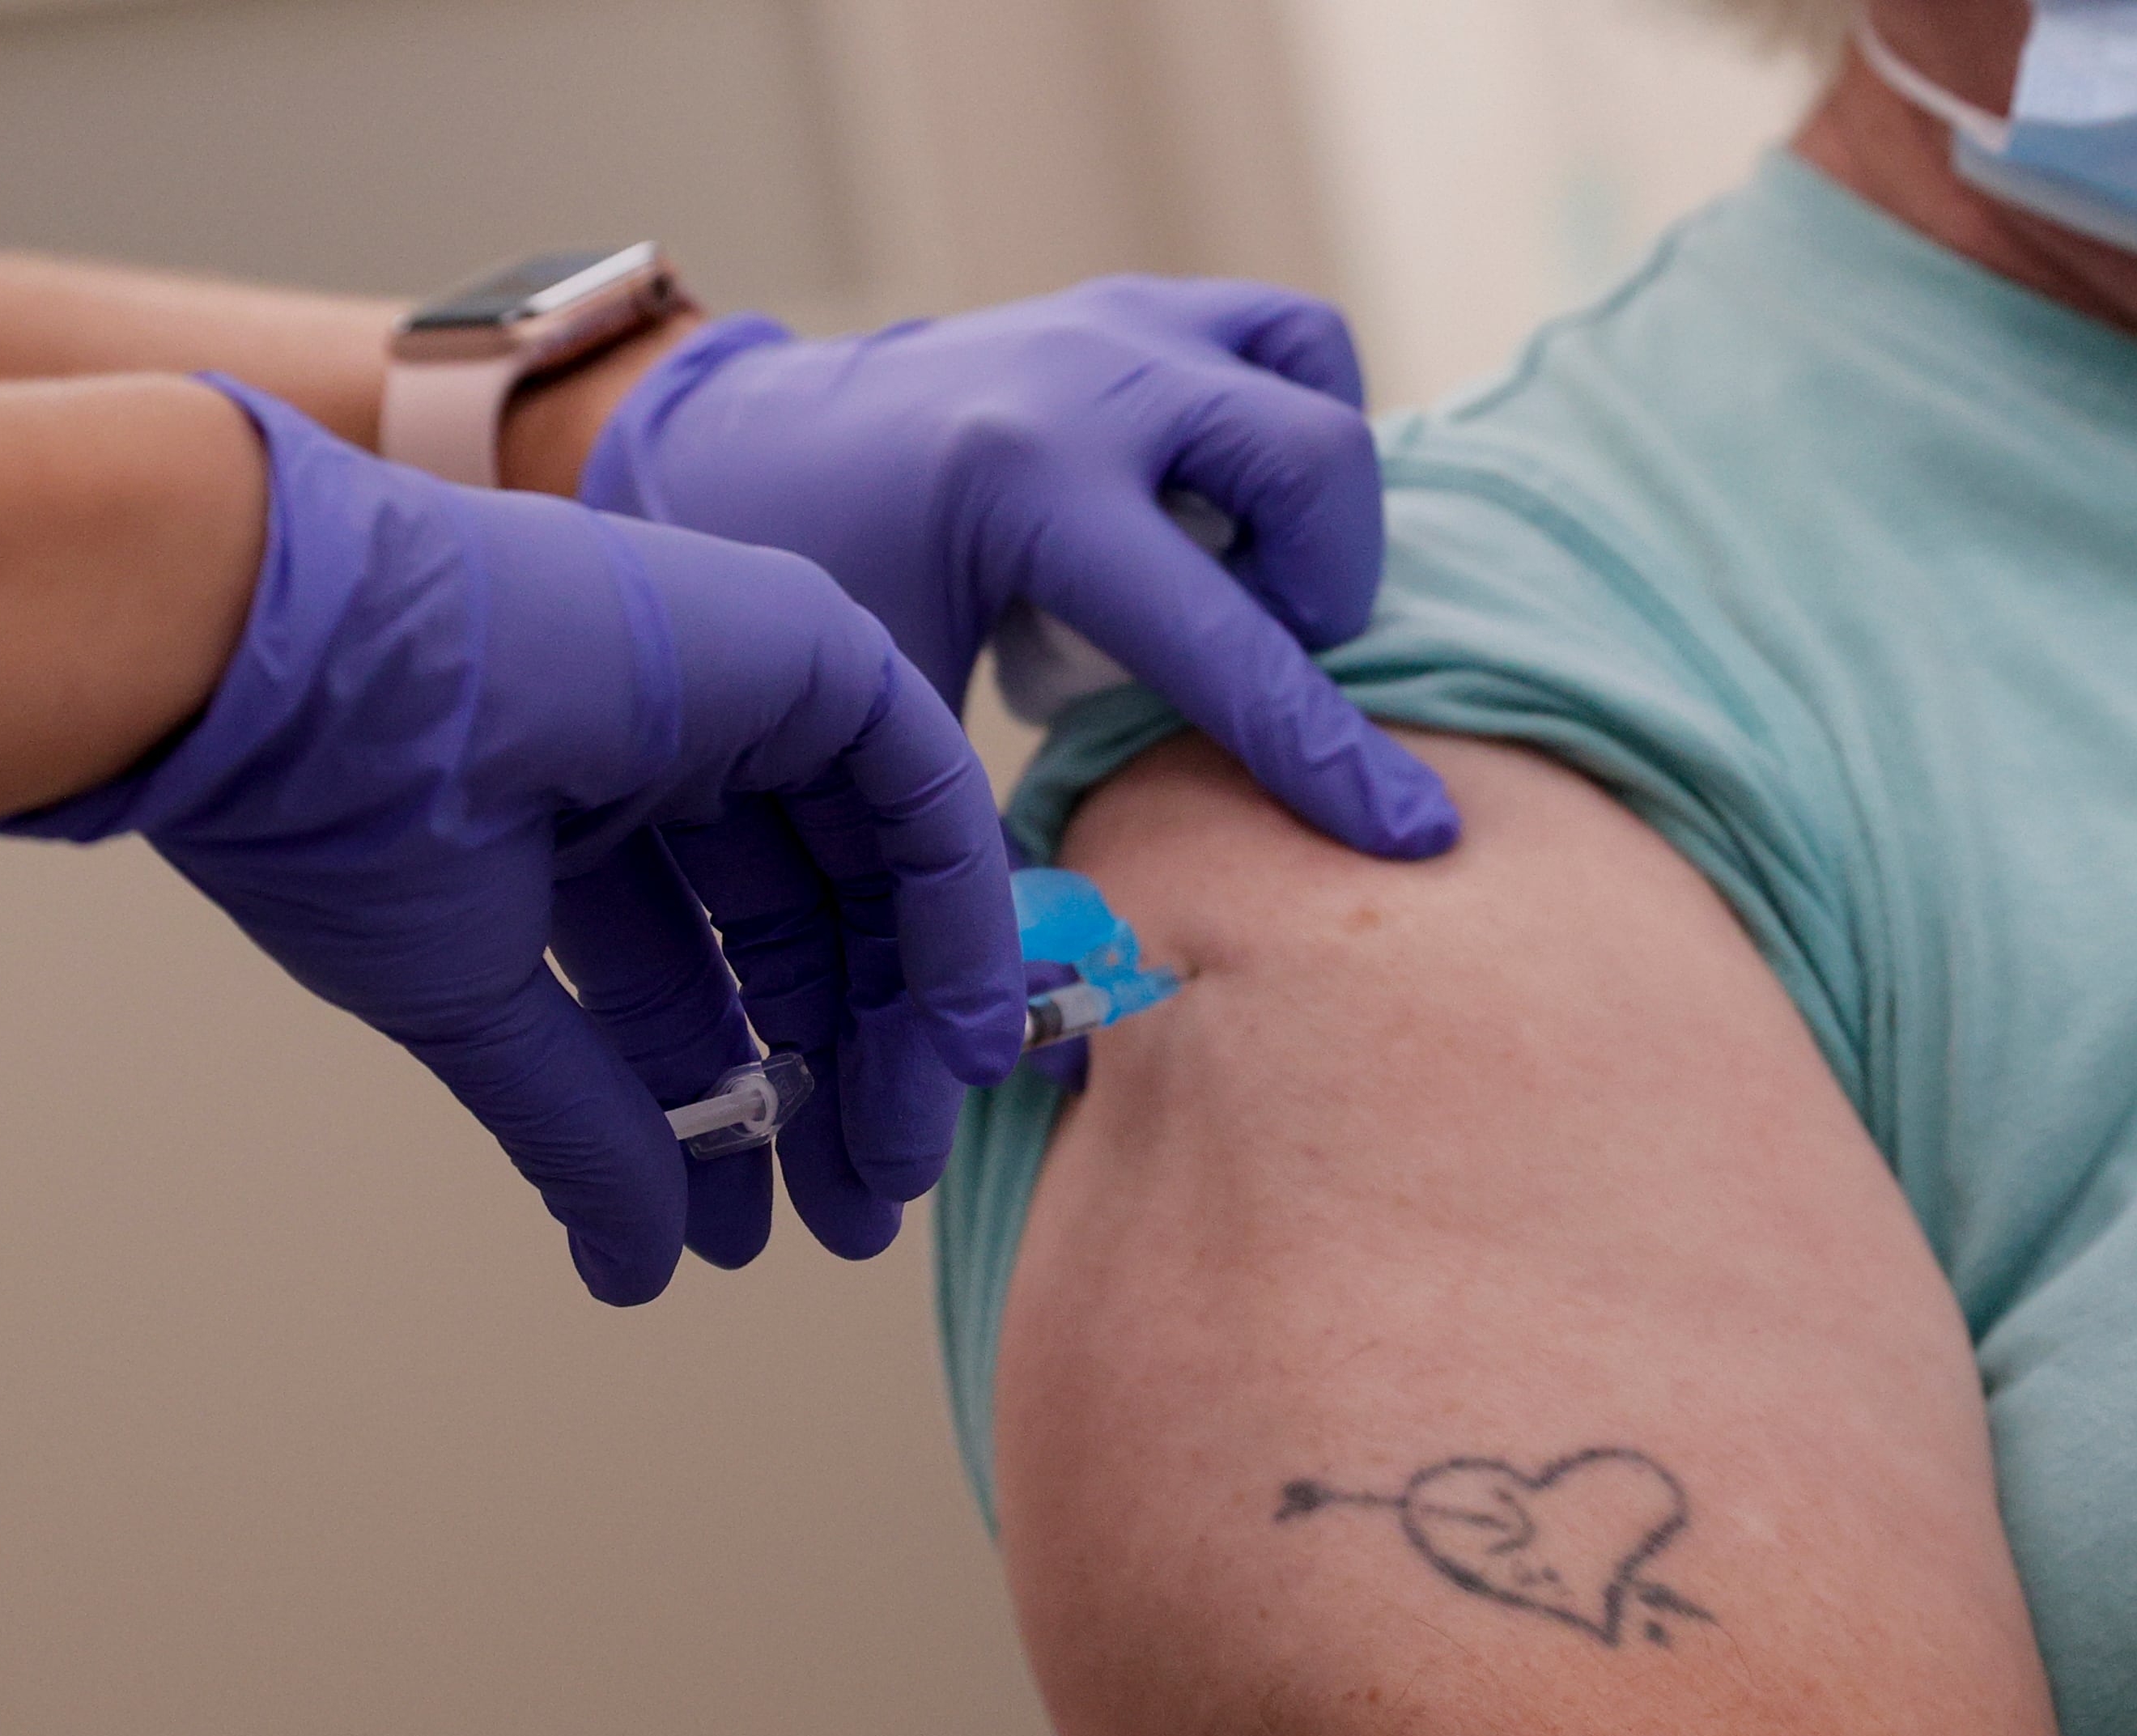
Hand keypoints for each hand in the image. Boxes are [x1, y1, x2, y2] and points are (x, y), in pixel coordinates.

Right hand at [0, 377, 1021, 1304]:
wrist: (290, 665)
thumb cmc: (339, 816)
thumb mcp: (478, 1009)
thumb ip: (581, 1129)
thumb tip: (633, 1273)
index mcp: (567, 819)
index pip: (689, 982)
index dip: (729, 1106)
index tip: (748, 1234)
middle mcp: (664, 752)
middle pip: (790, 939)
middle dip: (826, 1084)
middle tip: (850, 1220)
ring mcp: (734, 690)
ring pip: (864, 873)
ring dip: (894, 1025)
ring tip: (892, 1166)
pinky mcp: (798, 643)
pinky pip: (919, 786)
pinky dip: (959, 913)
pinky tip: (957, 1043)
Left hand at [580, 276, 1457, 857]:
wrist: (721, 441)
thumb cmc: (789, 591)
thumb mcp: (884, 715)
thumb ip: (981, 853)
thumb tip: (1056, 1029)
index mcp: (1025, 486)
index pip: (1224, 640)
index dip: (1325, 755)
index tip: (1415, 835)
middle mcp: (1092, 380)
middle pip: (1315, 466)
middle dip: (1322, 588)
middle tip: (1250, 654)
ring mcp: (1117, 322)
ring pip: (1316, 379)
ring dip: (1312, 501)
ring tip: (1236, 578)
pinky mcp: (1130, 305)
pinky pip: (1281, 341)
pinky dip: (1285, 425)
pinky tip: (1215, 505)